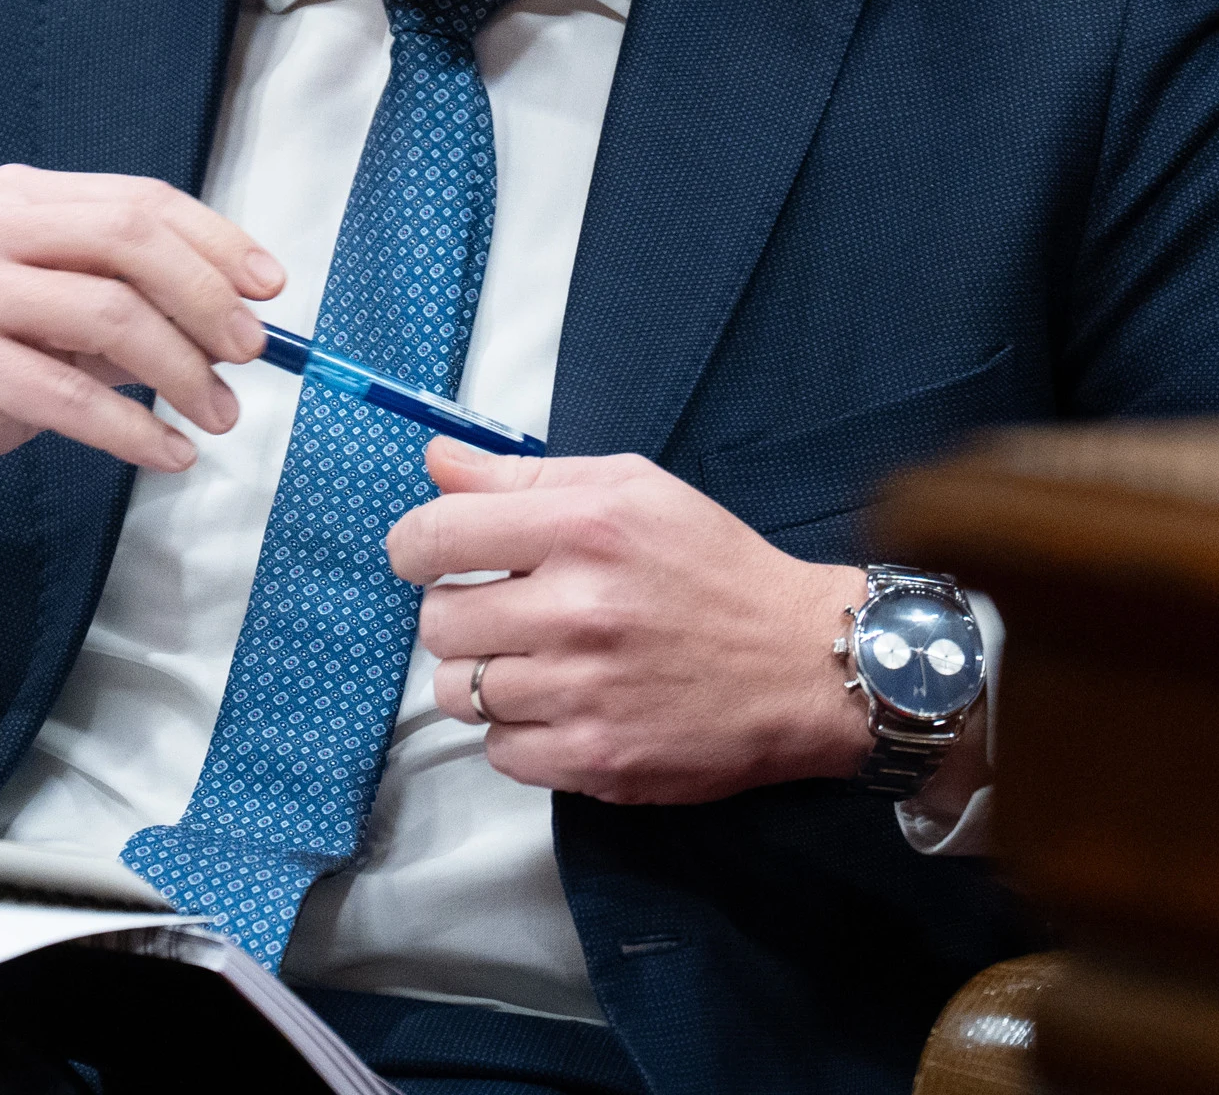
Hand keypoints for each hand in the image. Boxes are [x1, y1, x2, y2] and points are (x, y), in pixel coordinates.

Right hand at [0, 165, 281, 512]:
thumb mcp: (35, 325)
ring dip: (182, 370)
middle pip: (133, 240)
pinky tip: (167, 452)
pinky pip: (70, 392)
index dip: (217, 241)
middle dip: (209, 297)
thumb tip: (218, 324)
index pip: (140, 201)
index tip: (269, 284)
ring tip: (218, 414)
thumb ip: (112, 313)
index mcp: (16, 203)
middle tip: (250, 350)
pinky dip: (133, 428)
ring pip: (111, 313)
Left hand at [388, 442, 873, 804]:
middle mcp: (578, 609)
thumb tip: (438, 461)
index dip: (416, 547)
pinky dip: (520, 733)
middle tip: (511, 614)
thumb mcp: (634, 489)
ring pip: (459, 691)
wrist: (803, 665)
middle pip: (438, 621)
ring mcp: (584, 691)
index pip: (435, 536)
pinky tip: (566, 706)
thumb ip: (525, 475)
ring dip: (486, 678)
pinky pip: (499, 750)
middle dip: (460, 615)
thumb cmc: (716, 570)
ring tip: (540, 663)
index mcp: (584, 528)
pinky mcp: (595, 758)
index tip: (431, 557)